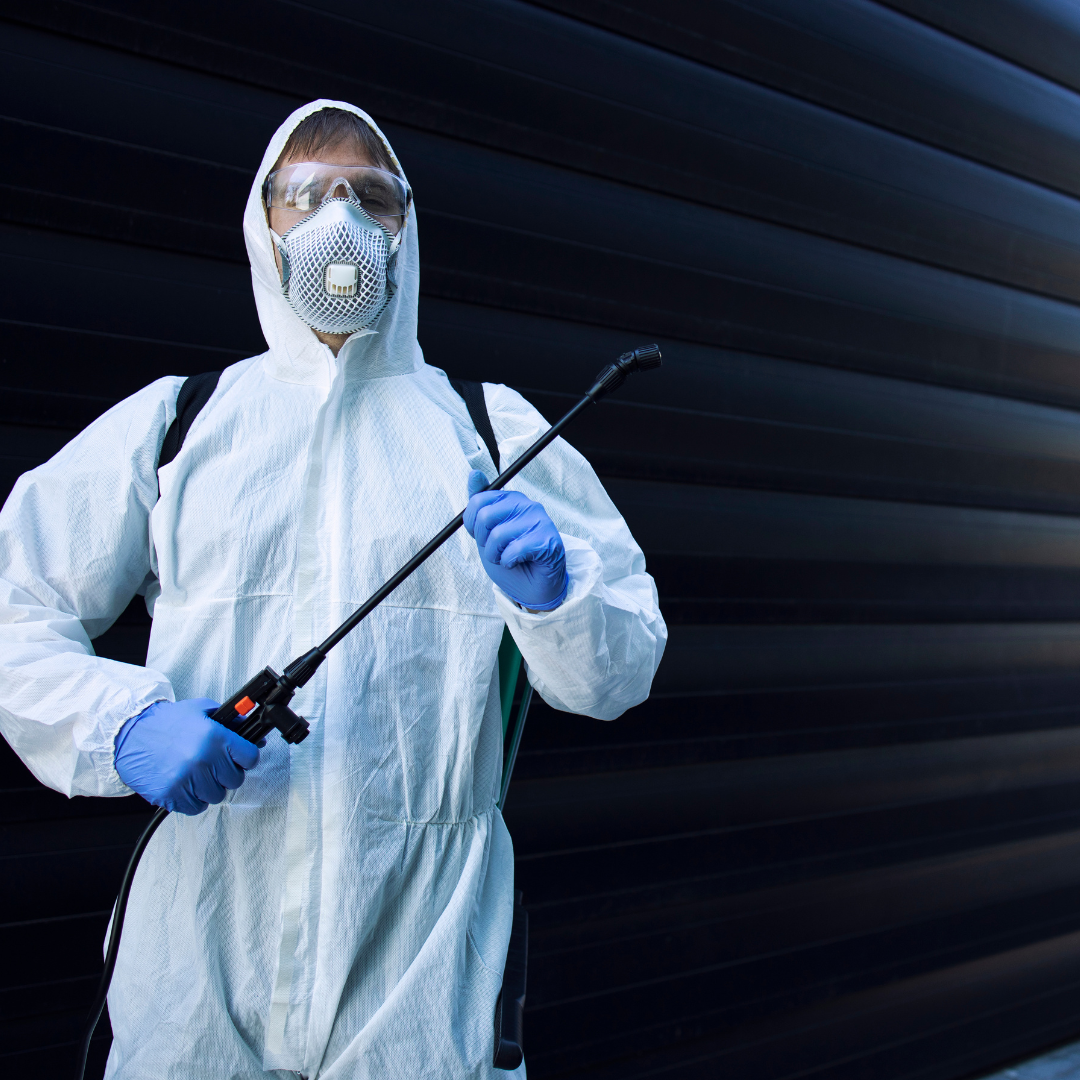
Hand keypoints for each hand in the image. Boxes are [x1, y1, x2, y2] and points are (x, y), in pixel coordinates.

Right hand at [114, 698, 258, 814]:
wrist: (129, 735)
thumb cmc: (165, 723)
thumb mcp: (201, 711)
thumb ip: (231, 721)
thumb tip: (254, 735)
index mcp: (214, 737)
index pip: (250, 757)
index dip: (246, 757)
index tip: (240, 757)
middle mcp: (203, 759)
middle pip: (235, 780)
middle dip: (226, 773)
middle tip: (213, 764)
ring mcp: (187, 780)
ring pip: (216, 796)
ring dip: (209, 787)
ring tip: (195, 772)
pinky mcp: (172, 795)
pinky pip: (196, 807)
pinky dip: (193, 799)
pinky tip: (185, 783)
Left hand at [464, 470, 567, 610]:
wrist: (533, 588)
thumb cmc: (511, 558)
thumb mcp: (487, 531)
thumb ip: (480, 504)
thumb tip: (474, 473)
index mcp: (512, 499)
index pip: (478, 500)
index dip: (473, 524)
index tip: (482, 536)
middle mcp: (527, 505)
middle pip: (485, 516)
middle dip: (484, 541)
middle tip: (498, 550)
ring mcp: (540, 520)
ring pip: (498, 535)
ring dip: (496, 555)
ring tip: (509, 558)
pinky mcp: (548, 539)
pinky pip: (513, 550)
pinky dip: (509, 562)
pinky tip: (519, 562)